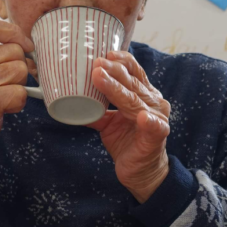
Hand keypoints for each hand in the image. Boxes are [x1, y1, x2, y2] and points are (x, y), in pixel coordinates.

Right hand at [0, 19, 35, 145]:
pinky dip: (18, 102)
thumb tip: (27, 45)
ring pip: (19, 70)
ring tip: (2, 94)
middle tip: (4, 82)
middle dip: (17, 67)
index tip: (24, 45)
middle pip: (13, 51)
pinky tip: (5, 106)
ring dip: (18, 85)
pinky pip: (20, 92)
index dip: (13, 33)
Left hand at [88, 51, 170, 202]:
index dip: (121, 61)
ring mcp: (156, 119)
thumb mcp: (107, 123)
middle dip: (113, 71)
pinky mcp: (156, 137)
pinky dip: (149, 122)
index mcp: (143, 94)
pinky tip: (142, 117)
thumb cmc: (127, 142)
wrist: (141, 172)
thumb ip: (95, 109)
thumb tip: (69, 98)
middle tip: (96, 63)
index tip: (105, 53)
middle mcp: (153, 102)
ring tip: (101, 78)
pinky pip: (154, 128)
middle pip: (132, 83)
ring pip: (135, 101)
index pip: (134, 72)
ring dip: (118, 89)